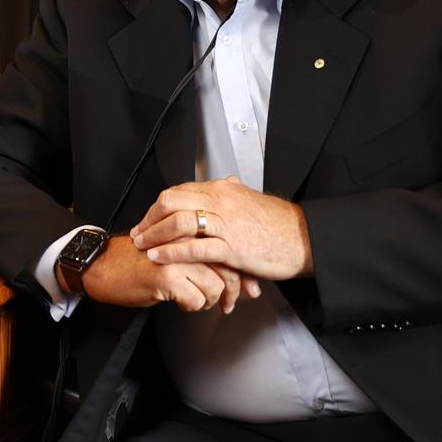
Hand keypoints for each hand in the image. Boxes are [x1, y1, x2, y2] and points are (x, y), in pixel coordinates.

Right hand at [57, 235, 242, 313]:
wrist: (106, 265)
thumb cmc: (141, 257)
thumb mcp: (177, 244)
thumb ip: (205, 246)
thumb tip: (239, 265)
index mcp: (192, 225)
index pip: (230, 246)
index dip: (244, 271)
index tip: (250, 288)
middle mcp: (188, 236)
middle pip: (228, 266)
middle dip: (235, 291)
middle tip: (229, 304)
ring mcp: (178, 255)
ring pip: (216, 285)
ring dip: (209, 300)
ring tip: (198, 300)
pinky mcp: (166, 275)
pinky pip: (195, 299)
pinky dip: (191, 305)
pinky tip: (181, 301)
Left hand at [130, 176, 313, 280]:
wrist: (302, 238)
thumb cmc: (278, 224)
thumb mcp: (251, 201)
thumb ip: (233, 192)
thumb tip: (225, 183)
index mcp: (223, 189)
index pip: (179, 191)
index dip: (158, 207)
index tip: (147, 220)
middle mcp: (221, 201)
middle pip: (172, 201)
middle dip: (150, 219)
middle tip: (139, 234)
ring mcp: (226, 223)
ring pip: (179, 222)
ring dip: (156, 235)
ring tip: (144, 247)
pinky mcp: (232, 247)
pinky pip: (194, 248)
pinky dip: (172, 253)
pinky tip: (160, 259)